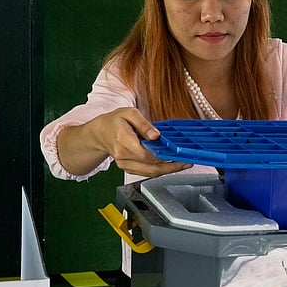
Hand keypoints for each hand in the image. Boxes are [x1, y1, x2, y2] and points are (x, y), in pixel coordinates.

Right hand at [60, 107, 190, 177]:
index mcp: (123, 140)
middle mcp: (123, 155)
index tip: (178, 154)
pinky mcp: (127, 168)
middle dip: (170, 166)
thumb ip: (144, 124)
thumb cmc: (115, 121)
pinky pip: (146, 172)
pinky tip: (170, 166)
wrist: (101, 133)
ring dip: (167, 170)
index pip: (146, 154)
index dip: (163, 156)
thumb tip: (156, 136)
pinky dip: (159, 170)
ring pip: (149, 172)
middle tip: (186, 162)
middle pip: (150, 167)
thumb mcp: (129, 113)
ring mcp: (124, 164)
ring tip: (182, 165)